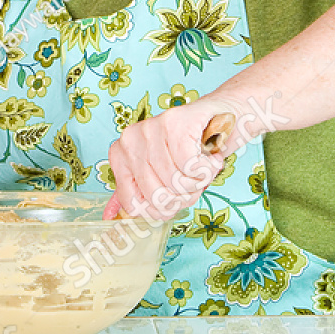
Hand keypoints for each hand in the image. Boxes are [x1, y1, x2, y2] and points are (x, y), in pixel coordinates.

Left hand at [102, 101, 231, 220]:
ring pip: (176, 183)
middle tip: (193, 179)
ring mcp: (150, 128)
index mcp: (120, 154)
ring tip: (201, 166)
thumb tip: (110, 218)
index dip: (161, 210)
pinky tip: (209, 158)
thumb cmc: (191, 149)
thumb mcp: (161, 174)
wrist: (224, 115)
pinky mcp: (175, 123)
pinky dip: (208, 169)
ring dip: (199, 182)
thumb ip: (139, 192)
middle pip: (157, 197)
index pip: (133, 204)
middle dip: (184, 197)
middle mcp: (129, 139)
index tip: (174, 196)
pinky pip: (191, 167)